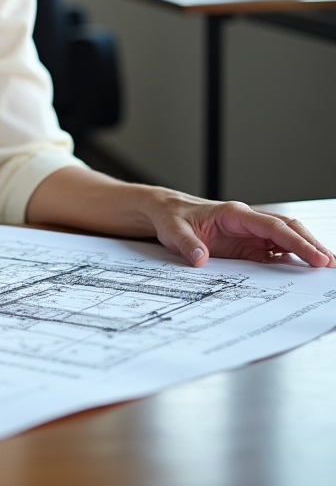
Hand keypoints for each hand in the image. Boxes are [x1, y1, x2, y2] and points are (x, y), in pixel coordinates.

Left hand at [147, 192, 335, 268]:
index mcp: (233, 213)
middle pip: (287, 229)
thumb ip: (187, 245)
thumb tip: (200, 259)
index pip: (272, 226)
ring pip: (286, 239)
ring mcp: (249, 233)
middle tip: (331, 266)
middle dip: (311, 246)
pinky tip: (304, 273)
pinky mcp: (248, 245)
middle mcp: (247, 221)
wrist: (166, 212)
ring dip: (306, 252)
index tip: (316, 257)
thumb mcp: (173, 230)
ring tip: (326, 269)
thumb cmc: (172, 217)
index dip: (296, 241)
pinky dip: (292, 260)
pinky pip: (275, 251)